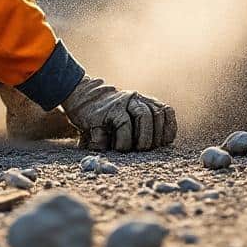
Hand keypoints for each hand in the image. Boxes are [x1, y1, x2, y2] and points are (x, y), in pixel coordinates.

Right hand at [61, 76, 176, 151]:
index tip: (161, 144)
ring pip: (143, 116)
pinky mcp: (107, 110)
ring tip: (133, 149)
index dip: (167, 130)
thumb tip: (157, 147)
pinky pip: (122, 124)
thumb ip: (140, 124)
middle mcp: (134, 99)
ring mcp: (120, 103)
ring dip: (142, 138)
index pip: (165, 111)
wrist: (79, 96)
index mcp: (142, 101)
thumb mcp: (124, 115)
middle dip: (153, 137)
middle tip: (143, 149)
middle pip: (156, 114)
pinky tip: (115, 147)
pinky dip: (123, 140)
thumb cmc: (104, 115)